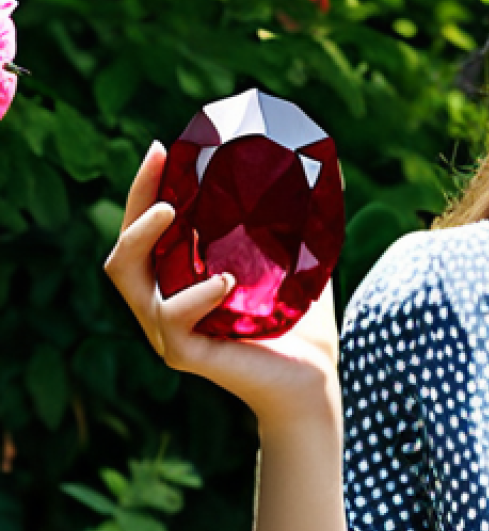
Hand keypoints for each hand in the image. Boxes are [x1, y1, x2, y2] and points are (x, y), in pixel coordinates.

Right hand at [103, 141, 342, 431]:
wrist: (314, 382)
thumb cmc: (303, 325)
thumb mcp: (300, 262)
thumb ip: (300, 224)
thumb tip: (322, 169)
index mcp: (183, 280)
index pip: (148, 231)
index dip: (146, 190)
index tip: (161, 148)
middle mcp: (168, 304)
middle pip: (125, 252)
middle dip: (134, 202)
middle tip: (159, 164)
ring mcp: (172, 333)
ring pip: (132, 282)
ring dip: (144, 239)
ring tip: (174, 211)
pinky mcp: (187, 355)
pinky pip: (171, 320)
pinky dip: (194, 295)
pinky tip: (225, 280)